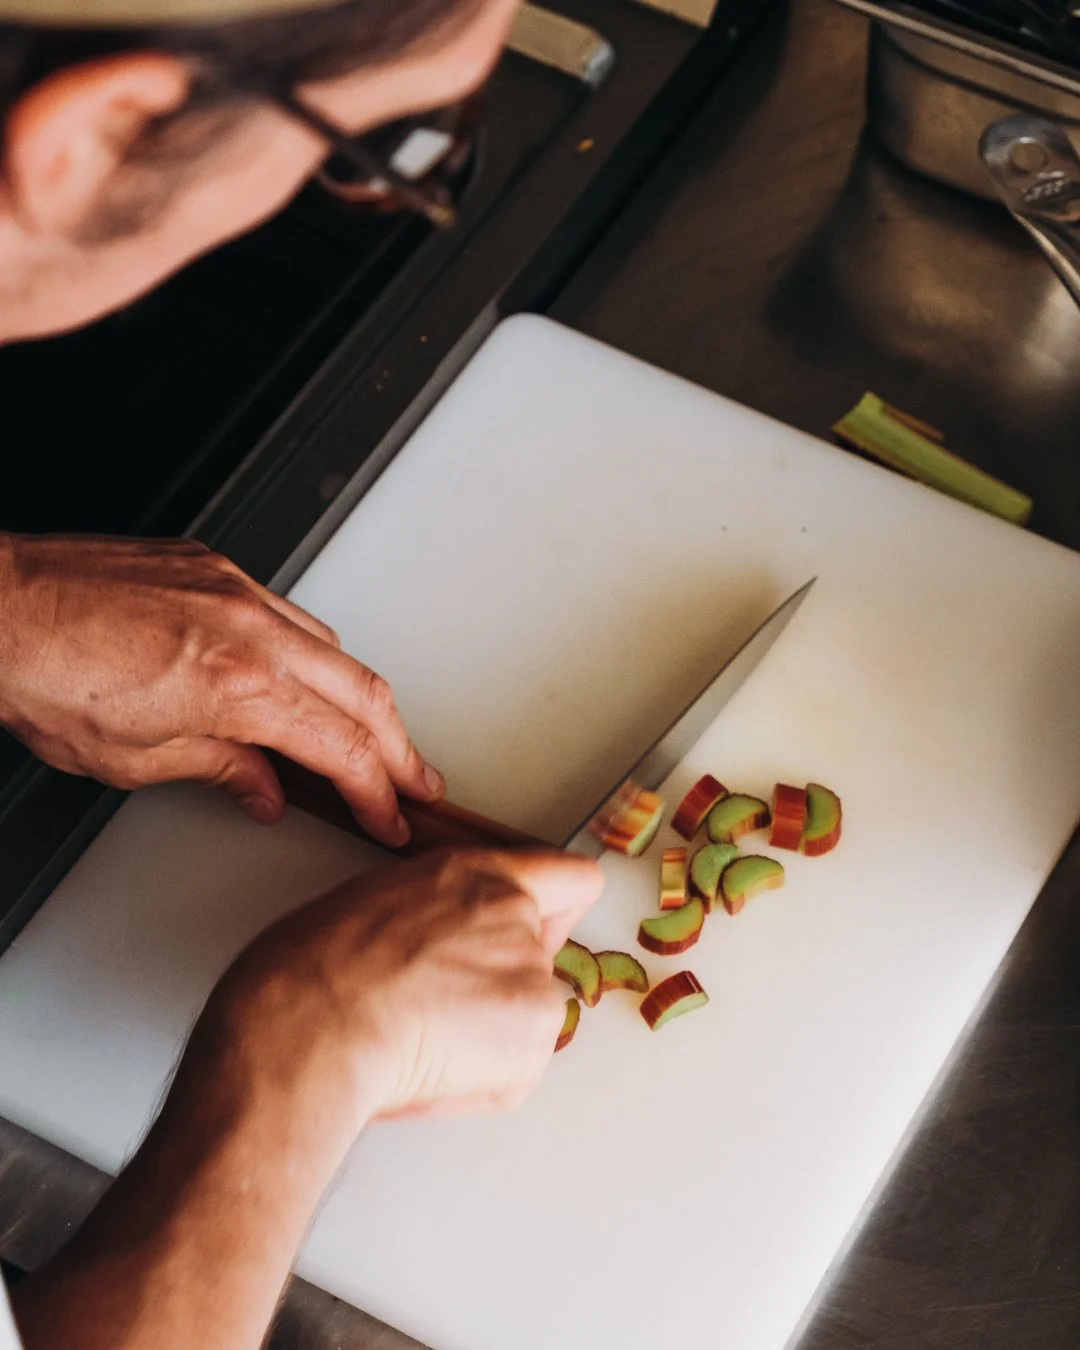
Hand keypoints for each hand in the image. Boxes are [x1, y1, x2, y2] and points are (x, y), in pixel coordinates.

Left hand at [0, 532, 443, 844]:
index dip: (377, 790)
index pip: (341, 747)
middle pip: (365, 693)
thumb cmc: (42, 677)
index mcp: (238, 688)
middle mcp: (251, 630)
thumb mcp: (132, 759)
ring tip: (370, 734)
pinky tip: (307, 676)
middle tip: (417, 780)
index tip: (388, 816)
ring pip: (335, 647)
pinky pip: (291, 613)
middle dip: (401, 746)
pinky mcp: (216, 567)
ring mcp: (237, 590)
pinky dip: (314, 654)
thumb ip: (219, 770)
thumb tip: (264, 790)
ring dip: (363, 698)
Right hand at [207, 848, 604, 1131]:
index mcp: (479, 874)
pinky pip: (518, 1066)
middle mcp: (517, 920)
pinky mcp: (532, 1047)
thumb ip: (443, 909)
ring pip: (528, 1013)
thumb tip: (451, 941)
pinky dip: (484, 1076)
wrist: (309, 1029)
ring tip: (424, 1038)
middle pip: (542, 954)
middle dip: (503, 976)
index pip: (571, 878)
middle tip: (439, 1001)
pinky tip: (431, 1067)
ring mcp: (532, 982)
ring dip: (492, 1029)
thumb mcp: (383, 898)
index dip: (555, 907)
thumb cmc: (314, 967)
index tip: (539, 925)